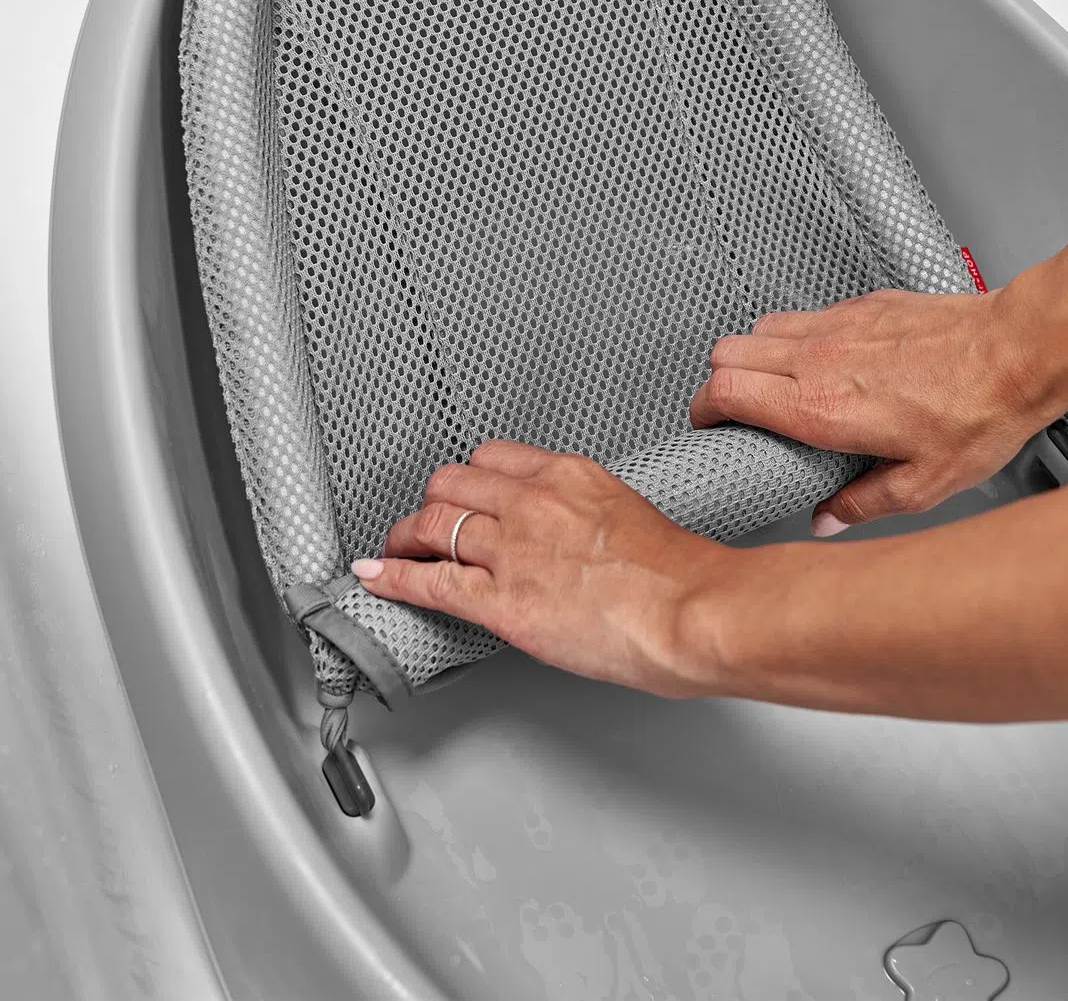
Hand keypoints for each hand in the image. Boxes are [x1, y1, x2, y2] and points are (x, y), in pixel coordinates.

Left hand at [350, 439, 722, 695]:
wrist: (692, 610)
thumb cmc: (680, 577)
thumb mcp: (630, 515)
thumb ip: (587, 516)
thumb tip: (571, 540)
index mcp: (569, 475)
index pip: (494, 458)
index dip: (469, 479)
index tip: (463, 494)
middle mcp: (534, 502)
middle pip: (453, 484)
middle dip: (433, 503)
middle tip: (426, 524)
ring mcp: (514, 550)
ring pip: (435, 524)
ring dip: (408, 536)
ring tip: (397, 548)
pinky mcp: (502, 601)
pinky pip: (430, 580)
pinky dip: (394, 576)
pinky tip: (376, 576)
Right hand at [690, 287, 1049, 532]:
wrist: (1020, 350)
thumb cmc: (979, 411)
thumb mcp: (922, 485)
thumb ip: (860, 504)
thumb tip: (826, 519)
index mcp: (822, 407)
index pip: (725, 391)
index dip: (703, 410)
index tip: (709, 426)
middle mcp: (820, 358)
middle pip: (726, 352)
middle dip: (718, 382)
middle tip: (731, 408)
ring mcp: (838, 324)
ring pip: (759, 327)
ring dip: (752, 355)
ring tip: (772, 383)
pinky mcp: (861, 304)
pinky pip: (804, 315)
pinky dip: (795, 337)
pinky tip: (824, 360)